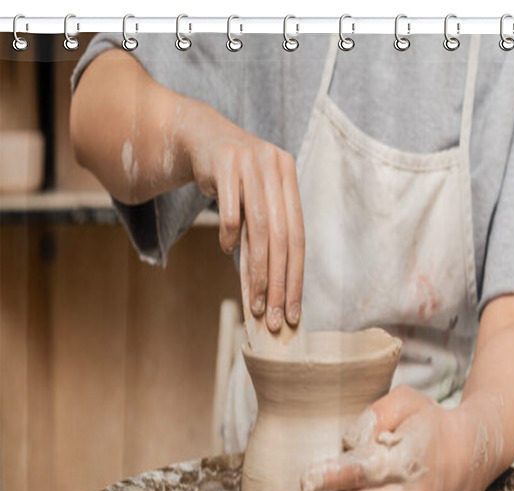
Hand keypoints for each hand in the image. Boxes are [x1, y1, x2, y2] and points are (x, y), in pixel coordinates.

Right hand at [179, 105, 304, 329]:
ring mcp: (252, 163)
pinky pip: (231, 211)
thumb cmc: (232, 181)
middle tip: (274, 316)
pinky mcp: (226, 163)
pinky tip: (227, 250)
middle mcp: (275, 168)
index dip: (296, 278)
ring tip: (254, 300)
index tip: (292, 312)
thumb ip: (264, 239)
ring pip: (260, 229)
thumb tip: (271, 294)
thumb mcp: (254, 204)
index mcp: (289, 178)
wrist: (200, 136)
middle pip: (282, 238)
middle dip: (279, 283)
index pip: (298, 239)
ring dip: (258, 271)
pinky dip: (230, 236)